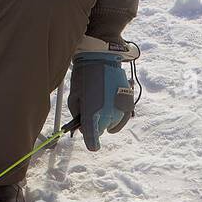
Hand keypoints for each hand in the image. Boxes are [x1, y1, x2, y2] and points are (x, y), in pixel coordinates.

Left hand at [67, 36, 137, 150]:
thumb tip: (83, 125)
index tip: (91, 145)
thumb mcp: (74, 96)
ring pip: (112, 123)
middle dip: (95, 124)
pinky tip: (112, 115)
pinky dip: (118, 117)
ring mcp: (119, 109)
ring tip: (101, 105)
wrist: (101, 57)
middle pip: (101, 129)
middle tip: (90, 110)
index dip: (90, 142)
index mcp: (92, 114)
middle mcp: (107, 114)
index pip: (92, 138)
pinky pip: (123, 117)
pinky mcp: (127, 102)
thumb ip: (77, 114)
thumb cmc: (84, 75)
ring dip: (106, 119)